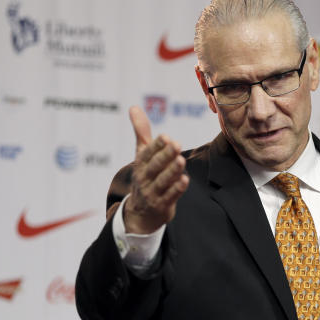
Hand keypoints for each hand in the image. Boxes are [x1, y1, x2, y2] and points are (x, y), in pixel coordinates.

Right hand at [122, 106, 188, 233]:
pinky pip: (170, 196)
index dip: (156, 145)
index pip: (147, 153)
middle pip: (155, 166)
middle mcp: (144, 178)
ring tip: (181, 160)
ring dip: (172, 171)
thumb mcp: (141, 155)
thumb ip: (141, 132)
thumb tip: (134, 107)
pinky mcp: (162, 205)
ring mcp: (152, 193)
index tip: (165, 137)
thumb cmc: (145, 176)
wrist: (140, 212)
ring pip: (163, 181)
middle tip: (177, 144)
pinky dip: (177, 189)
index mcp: (140, 164)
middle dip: (165, 155)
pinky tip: (185, 180)